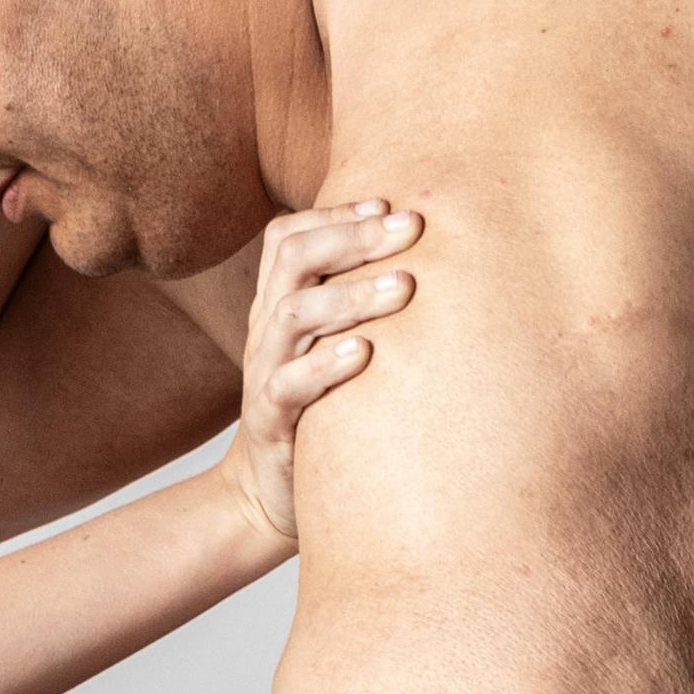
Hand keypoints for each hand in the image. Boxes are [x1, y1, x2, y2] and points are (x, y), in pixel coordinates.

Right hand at [224, 201, 417, 544]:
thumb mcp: (327, 345)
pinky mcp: (272, 422)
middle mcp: (268, 329)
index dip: (335, 212)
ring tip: (404, 286)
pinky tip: (364, 354)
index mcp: (280, 304)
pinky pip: (287, 385)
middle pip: (293, 259)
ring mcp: (265, 372)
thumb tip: (428, 257)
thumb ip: (355, 302)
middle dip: (354, 236)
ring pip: (292, 315)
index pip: (289, 237)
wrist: (265, 491)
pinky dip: (325, 365)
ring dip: (350, 295)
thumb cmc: (317, 406)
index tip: (390, 202)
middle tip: (413, 227)